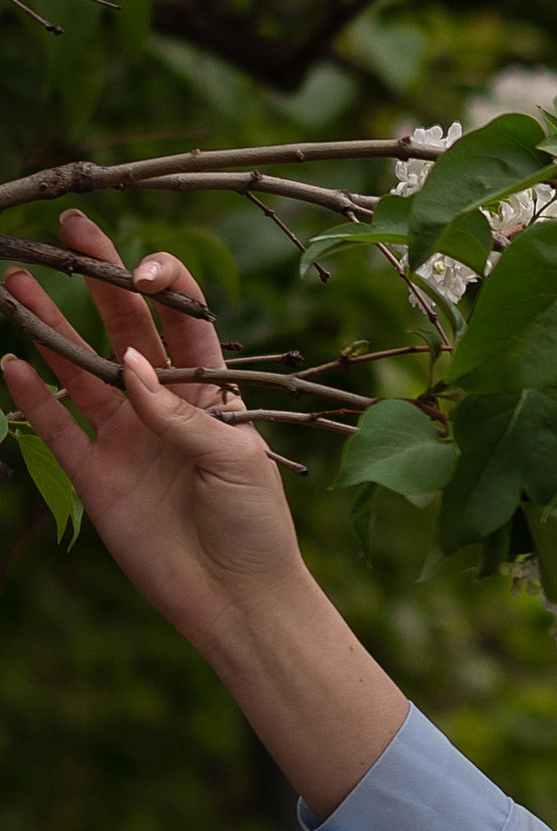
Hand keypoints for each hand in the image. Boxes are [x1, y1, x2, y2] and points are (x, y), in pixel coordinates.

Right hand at [4, 215, 304, 646]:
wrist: (235, 598)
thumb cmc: (257, 524)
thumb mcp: (237, 459)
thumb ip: (181, 414)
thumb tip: (129, 369)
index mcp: (212, 391)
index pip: (183, 318)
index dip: (162, 284)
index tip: (137, 268)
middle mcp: (164, 405)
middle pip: (122, 328)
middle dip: (96, 278)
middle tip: (67, 233)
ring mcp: (125, 438)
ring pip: (78, 370)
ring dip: (50, 327)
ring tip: (17, 283)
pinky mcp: (95, 478)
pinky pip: (56, 428)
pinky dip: (32, 397)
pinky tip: (10, 361)